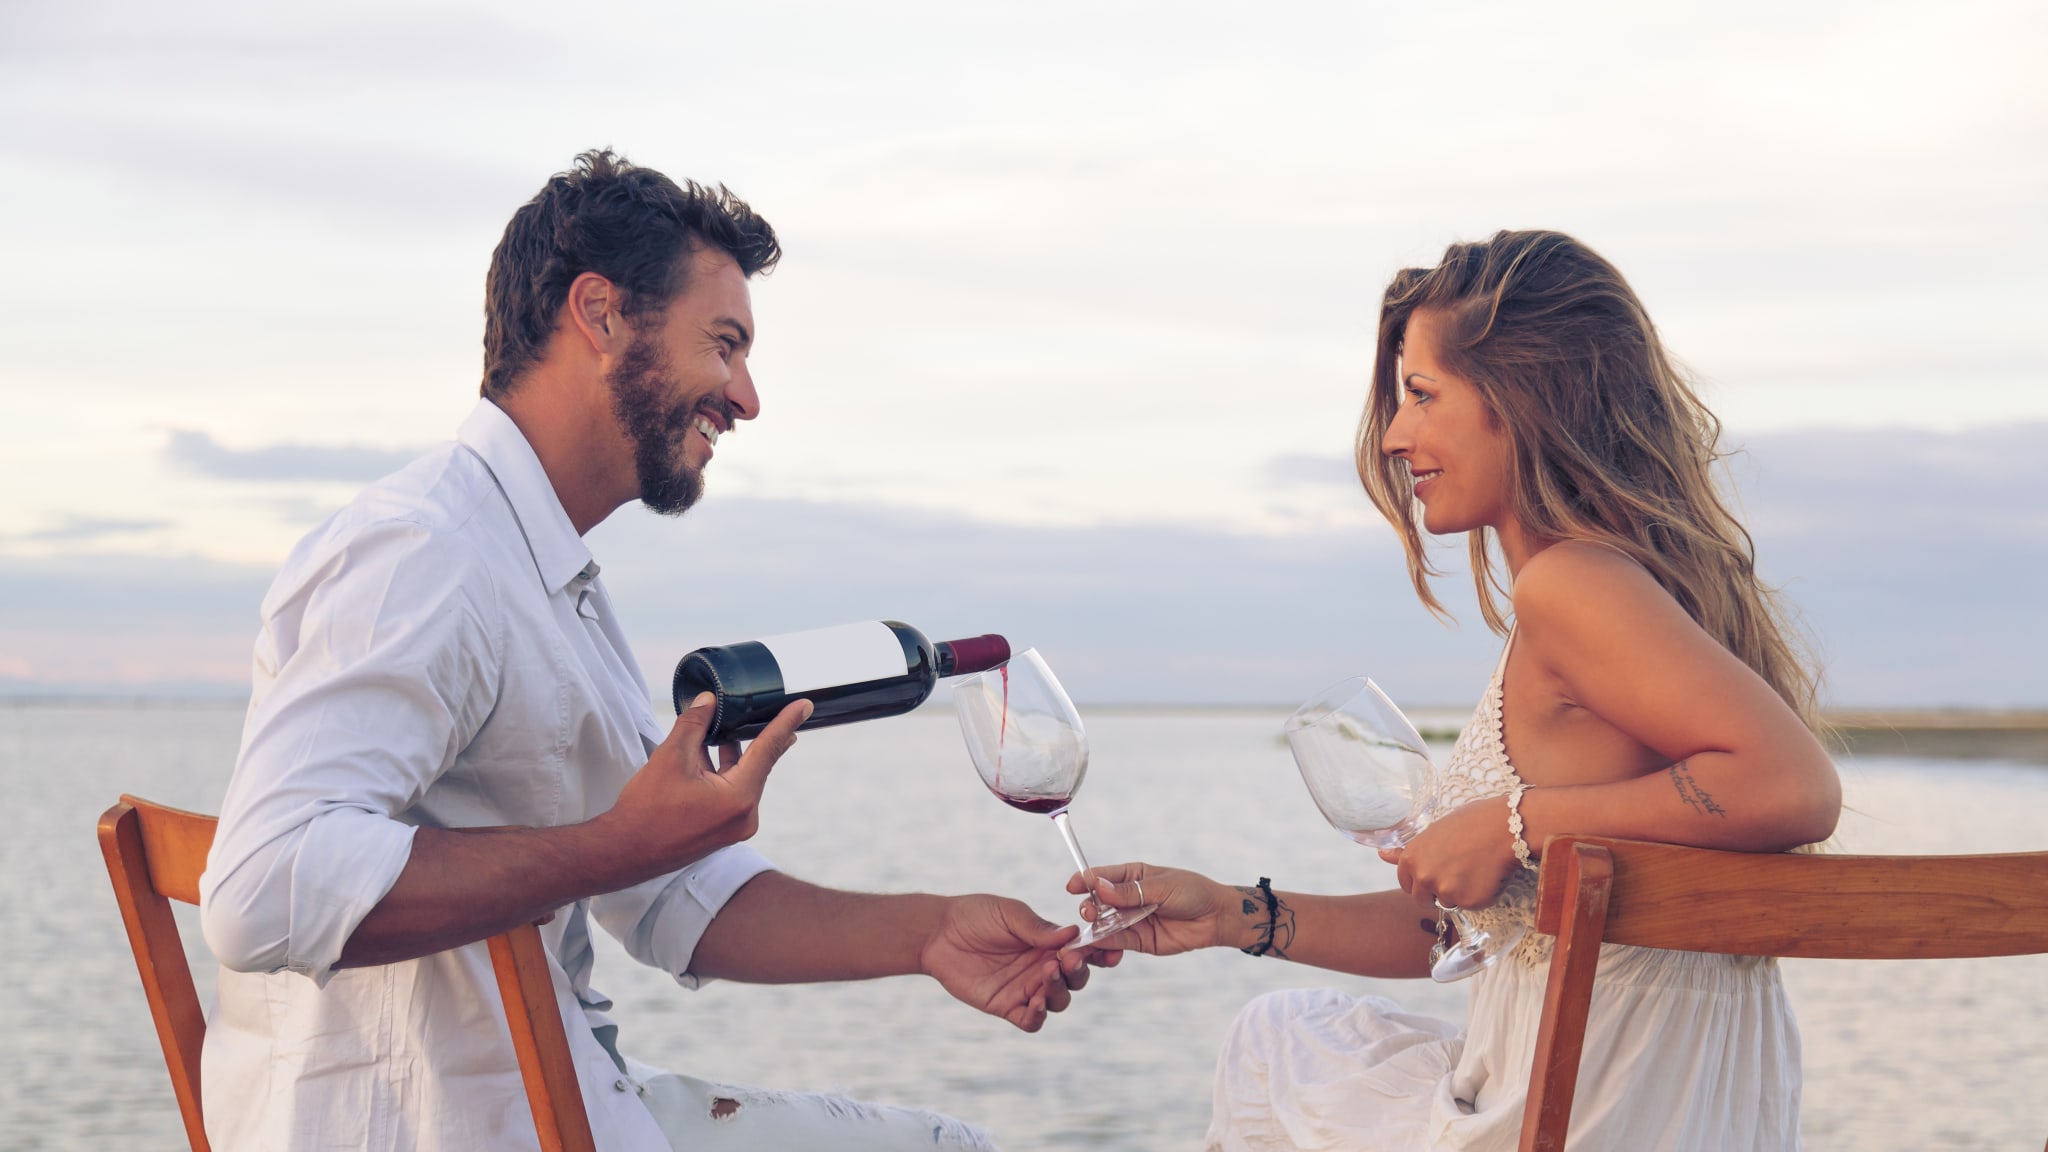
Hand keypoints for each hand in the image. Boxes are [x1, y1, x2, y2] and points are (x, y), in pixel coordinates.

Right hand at [600, 693, 808, 872]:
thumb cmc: (646, 809)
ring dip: (728, 755)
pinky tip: (704, 755)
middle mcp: (745, 816)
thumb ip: (694, 724)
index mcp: (739, 798)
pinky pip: (730, 793)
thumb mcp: (671, 756)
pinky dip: (720, 773)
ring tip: (714, 730)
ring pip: (740, 778)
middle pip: (756, 764)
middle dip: (750, 736)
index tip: (804, 706)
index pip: (768, 749)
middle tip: (760, 710)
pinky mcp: (722, 832)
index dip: (785, 723)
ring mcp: (735, 827)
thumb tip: (709, 701)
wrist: (624, 852)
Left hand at [920, 895, 1093, 1032]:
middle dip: (1079, 971)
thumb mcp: (1010, 914)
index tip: (1110, 951)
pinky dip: (1038, 1015)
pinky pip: (1031, 1020)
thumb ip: (1039, 928)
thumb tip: (1073, 934)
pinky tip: (1035, 1003)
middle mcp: (1042, 967)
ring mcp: (1025, 988)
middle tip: (1068, 960)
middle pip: (1076, 979)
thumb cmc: (975, 916)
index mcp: (1049, 943)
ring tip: (1046, 975)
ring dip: (1059, 991)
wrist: (938, 933)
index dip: (1100, 953)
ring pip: (1058, 1001)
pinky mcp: (1006, 1006)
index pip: (1083, 951)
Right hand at [1066, 862, 1235, 956]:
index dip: (1085, 880)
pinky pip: (1117, 941)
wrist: (1217, 918)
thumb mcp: (1162, 887)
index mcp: (1133, 876)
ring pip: (1105, 923)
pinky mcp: (1138, 941)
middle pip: (1099, 902)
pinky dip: (1104, 944)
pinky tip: (1095, 945)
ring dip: (1093, 928)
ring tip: (1086, 932)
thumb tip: (1099, 887)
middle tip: (1090, 912)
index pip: (1102, 876)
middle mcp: (1127, 898)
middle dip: (1090, 906)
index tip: (1072, 886)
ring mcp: (1132, 919)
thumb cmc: (1193, 892)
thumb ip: (1131, 892)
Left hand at [1378, 795, 1517, 911]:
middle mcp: (1424, 877)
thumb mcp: (1434, 832)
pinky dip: (1480, 896)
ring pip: (1449, 903)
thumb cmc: (1471, 823)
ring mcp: (1445, 891)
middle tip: (1458, 873)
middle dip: (1438, 891)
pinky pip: (1472, 906)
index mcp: (1412, 858)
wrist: (1504, 827)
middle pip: (1423, 899)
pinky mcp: (1468, 902)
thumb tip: (1381, 855)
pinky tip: (1488, 875)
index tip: (1435, 875)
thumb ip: (1408, 850)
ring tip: (1476, 868)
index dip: (1421, 881)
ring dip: (1460, 893)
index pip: (1406, 884)